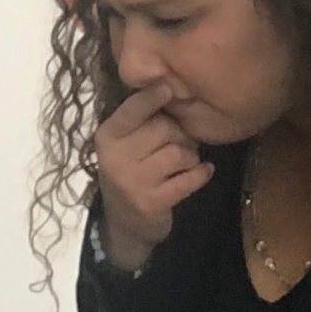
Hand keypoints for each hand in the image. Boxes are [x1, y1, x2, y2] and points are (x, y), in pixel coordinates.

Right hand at [90, 83, 213, 273]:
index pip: (132, 110)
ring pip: (179, 153)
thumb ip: (143, 119)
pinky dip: (201, 174)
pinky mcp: (151, 202)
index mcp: (108, 136)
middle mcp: (115, 158)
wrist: (125, 224)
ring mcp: (132, 182)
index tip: (167, 88)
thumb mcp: (126, 144)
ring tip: (186, 162)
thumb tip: (174, 87)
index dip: (151, 97)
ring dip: (190, 157)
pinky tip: (203, 172)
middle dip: (181, 134)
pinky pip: (188, 179)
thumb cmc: (133, 172)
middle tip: (181, 143)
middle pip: (164, 129)